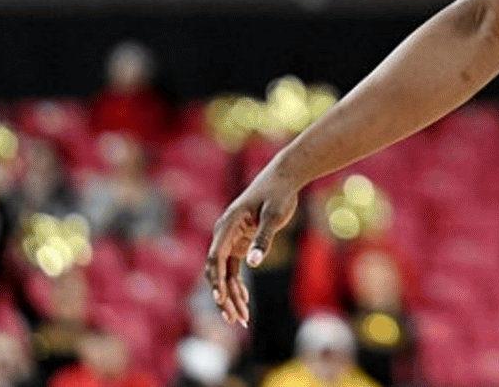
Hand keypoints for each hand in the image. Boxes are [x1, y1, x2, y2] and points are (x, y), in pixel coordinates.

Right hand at [203, 169, 299, 325]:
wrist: (282, 179)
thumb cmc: (279, 194)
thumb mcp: (275, 215)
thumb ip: (264, 238)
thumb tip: (253, 263)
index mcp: (227, 225)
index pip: (215, 257)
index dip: (216, 280)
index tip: (220, 299)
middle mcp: (223, 234)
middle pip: (217, 270)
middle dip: (224, 296)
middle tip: (234, 319)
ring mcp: (229, 240)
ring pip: (224, 274)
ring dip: (230, 296)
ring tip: (240, 319)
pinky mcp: (238, 244)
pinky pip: (232, 270)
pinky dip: (237, 286)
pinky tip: (244, 303)